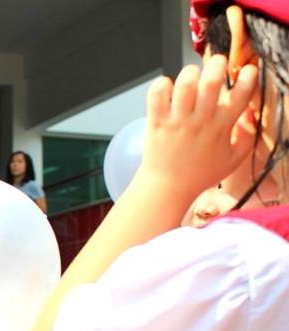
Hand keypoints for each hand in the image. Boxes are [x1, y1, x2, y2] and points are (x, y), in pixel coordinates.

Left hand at [139, 55, 257, 204]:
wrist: (167, 188)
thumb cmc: (200, 175)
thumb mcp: (233, 160)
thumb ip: (247, 137)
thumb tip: (251, 114)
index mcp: (222, 128)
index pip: (241, 96)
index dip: (248, 78)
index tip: (248, 71)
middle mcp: (200, 122)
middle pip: (212, 82)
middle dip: (218, 64)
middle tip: (217, 64)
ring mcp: (177, 121)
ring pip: (185, 84)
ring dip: (190, 72)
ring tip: (192, 76)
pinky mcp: (156, 122)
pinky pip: (157, 94)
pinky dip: (162, 84)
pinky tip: (167, 88)